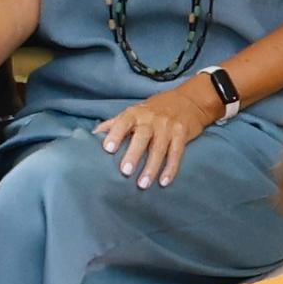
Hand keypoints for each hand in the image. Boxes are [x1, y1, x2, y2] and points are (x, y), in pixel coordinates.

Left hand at [93, 74, 229, 189]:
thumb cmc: (155, 109)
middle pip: (142, 137)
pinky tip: (164, 181)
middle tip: (125, 171)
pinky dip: (171, 168)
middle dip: (134, 154)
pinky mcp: (182, 134)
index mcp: (135, 113)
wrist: (189, 99)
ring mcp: (168, 127)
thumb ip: (115, 123)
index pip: (123, 122)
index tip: (107, 149)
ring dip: (151, 167)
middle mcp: (151, 119)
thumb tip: (93, 135)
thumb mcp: (135, 111)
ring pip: (159, 148)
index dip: (115, 134)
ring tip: (142, 184)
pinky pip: (176, 153)